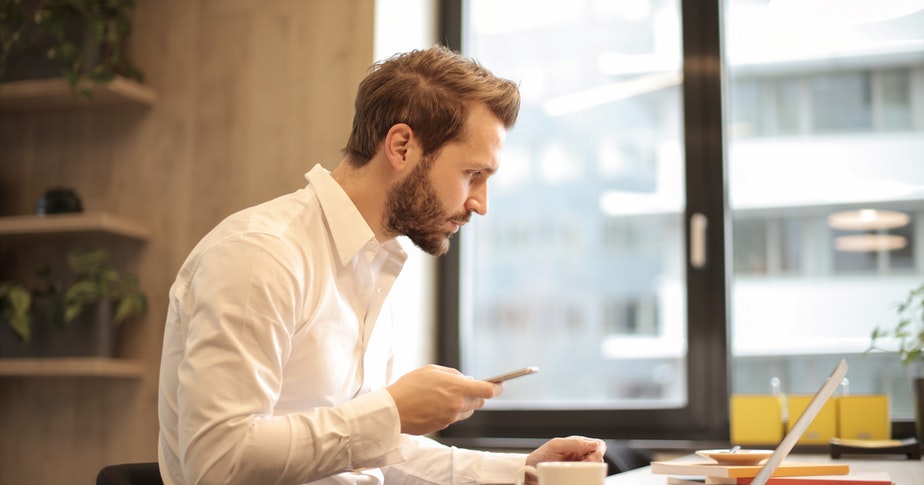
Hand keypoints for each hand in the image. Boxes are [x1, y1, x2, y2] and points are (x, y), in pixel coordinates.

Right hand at [386, 364, 500, 434]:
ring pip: (467, 411)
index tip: (500, 384)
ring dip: (464, 404)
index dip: (497, 387)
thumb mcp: (432, 370)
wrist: (392, 410)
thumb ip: (453, 374)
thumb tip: (467, 379)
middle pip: (480, 402)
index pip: (488, 390)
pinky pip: (454, 418)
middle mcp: (457, 405)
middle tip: (464, 387)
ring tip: (445, 396)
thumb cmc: (410, 386)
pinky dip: (451, 411)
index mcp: (457, 388)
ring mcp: (451, 418)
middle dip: (476, 394)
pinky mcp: (443, 426)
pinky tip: (435, 405)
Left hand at [522, 436, 606, 484]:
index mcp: (579, 444)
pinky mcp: (578, 477)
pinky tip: (582, 479)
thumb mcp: (555, 446)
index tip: (588, 459)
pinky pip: (590, 478)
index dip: (598, 451)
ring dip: (592, 471)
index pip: (598, 445)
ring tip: (578, 473)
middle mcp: (582, 455)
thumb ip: (573, 443)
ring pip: (597, 469)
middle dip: (595, 462)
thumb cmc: (541, 456)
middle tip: (584, 466)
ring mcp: (581, 468)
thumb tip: (594, 445)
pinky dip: (589, 479)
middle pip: (600, 458)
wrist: (530, 472)